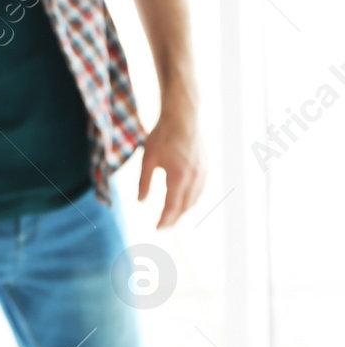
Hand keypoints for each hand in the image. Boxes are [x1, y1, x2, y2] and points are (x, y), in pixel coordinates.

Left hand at [137, 101, 205, 228]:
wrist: (182, 117)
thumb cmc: (161, 136)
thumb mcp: (147, 159)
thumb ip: (143, 182)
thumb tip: (140, 202)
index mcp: (178, 177)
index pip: (172, 206)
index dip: (164, 220)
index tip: (157, 229)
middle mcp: (194, 177)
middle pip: (185, 207)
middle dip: (174, 219)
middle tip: (162, 228)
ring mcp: (203, 173)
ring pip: (195, 200)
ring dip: (183, 210)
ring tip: (171, 216)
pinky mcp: (206, 167)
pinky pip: (200, 190)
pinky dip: (191, 199)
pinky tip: (183, 200)